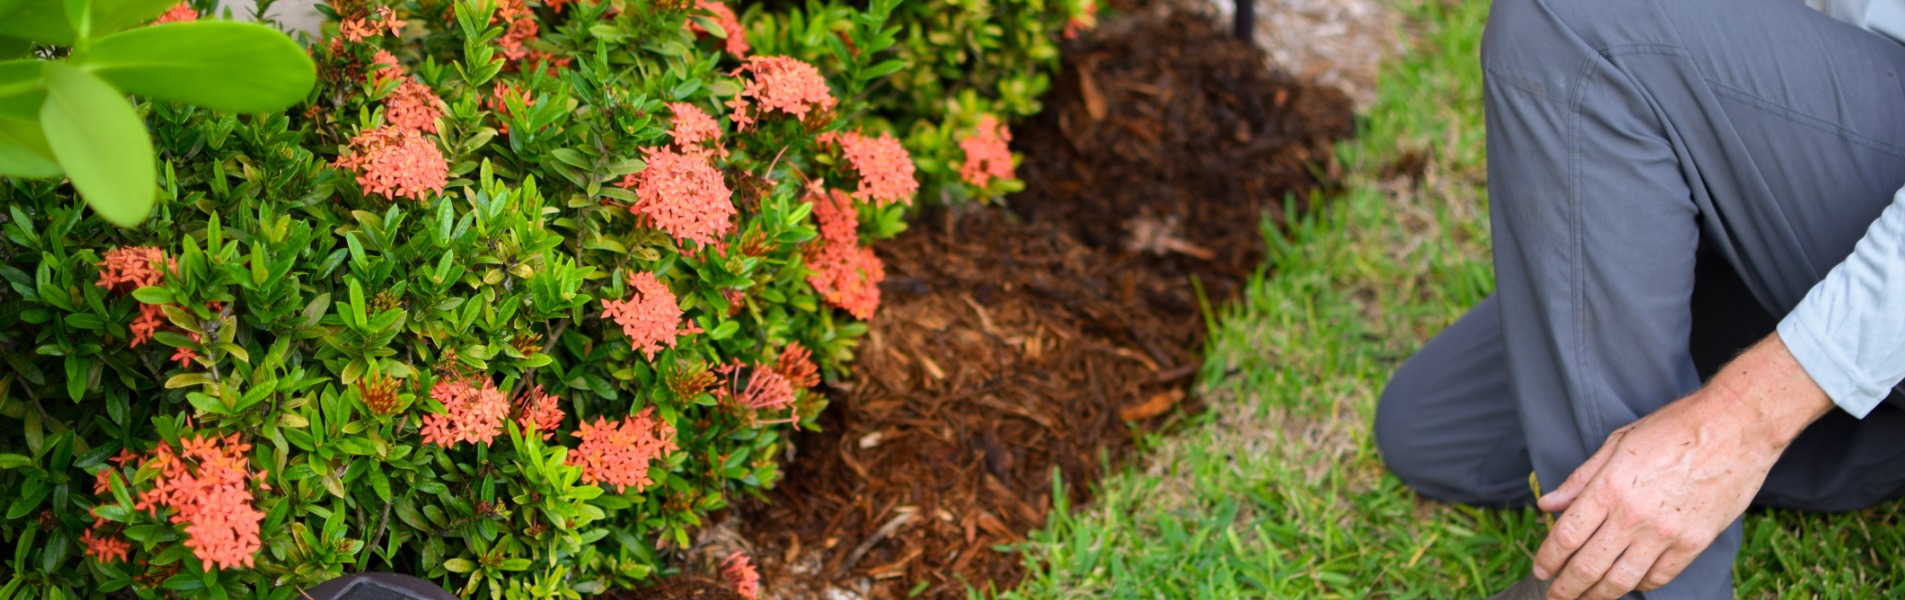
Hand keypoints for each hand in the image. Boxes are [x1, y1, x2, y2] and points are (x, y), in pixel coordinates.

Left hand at [1531, 334, 1833, 599]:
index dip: (1548, 558)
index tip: (1540, 569)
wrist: (1735, 426)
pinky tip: (1629, 584)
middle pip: (1588, 565)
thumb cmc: (1674, 428)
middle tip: (1555, 596)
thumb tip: (1547, 504)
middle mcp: (1633, 515)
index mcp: (1609, 488)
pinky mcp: (1695, 542)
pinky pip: (1660, 576)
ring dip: (1599, 595)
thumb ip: (1580, 479)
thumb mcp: (1617, 443)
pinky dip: (1641, 585)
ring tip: (1586, 599)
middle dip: (1566, 588)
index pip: (1566, 536)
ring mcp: (1665, 532)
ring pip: (1622, 579)